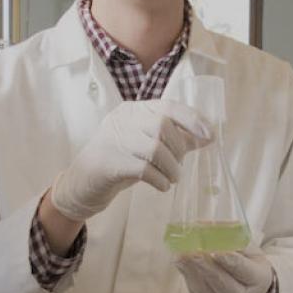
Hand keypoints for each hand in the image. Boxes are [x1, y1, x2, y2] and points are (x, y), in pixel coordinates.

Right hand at [49, 100, 209, 221]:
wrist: (83, 182)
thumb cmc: (121, 160)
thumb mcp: (148, 146)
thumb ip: (176, 139)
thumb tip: (208, 136)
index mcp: (133, 110)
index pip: (168, 106)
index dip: (192, 119)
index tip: (209, 135)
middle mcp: (122, 120)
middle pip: (162, 126)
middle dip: (179, 148)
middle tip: (179, 166)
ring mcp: (113, 140)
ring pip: (154, 148)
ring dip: (172, 167)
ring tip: (172, 178)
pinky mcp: (108, 163)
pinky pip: (143, 169)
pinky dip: (160, 179)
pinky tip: (162, 185)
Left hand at [175, 248, 273, 292]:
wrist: (248, 291)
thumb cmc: (249, 264)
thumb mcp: (251, 250)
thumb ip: (235, 241)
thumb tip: (209, 227)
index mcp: (256, 278)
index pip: (243, 270)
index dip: (230, 261)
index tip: (219, 252)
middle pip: (221, 283)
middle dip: (205, 267)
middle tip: (193, 253)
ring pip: (203, 288)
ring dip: (191, 270)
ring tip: (181, 255)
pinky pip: (193, 288)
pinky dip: (186, 273)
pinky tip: (180, 260)